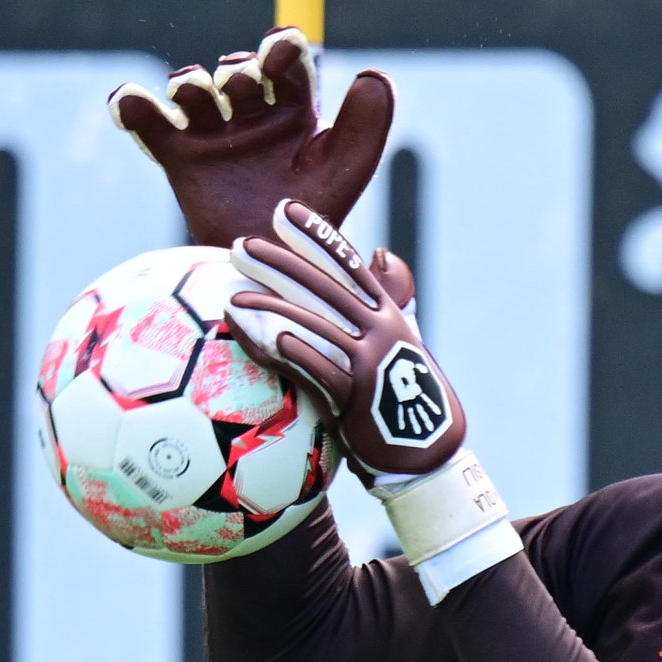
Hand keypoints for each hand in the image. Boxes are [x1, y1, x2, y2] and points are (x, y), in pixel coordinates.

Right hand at [110, 30, 394, 252]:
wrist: (265, 273)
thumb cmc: (312, 223)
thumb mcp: (345, 172)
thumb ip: (367, 125)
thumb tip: (374, 74)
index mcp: (295, 110)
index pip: (286, 62)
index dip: (281, 48)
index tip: (278, 52)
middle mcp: (252, 115)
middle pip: (236, 71)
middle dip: (236, 72)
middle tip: (240, 89)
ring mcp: (212, 134)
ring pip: (193, 88)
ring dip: (190, 83)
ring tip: (194, 98)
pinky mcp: (178, 157)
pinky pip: (149, 122)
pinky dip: (132, 106)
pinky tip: (128, 101)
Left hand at [226, 199, 467, 478]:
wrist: (427, 451)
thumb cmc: (405, 396)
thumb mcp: (402, 339)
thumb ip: (385, 298)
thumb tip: (378, 253)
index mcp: (387, 312)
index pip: (348, 262)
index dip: (317, 235)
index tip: (285, 210)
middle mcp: (381, 329)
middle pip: (324, 286)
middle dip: (281, 262)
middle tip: (240, 245)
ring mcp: (370, 361)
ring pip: (316, 324)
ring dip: (273, 307)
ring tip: (234, 297)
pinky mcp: (358, 397)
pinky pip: (322, 369)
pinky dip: (297, 352)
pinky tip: (269, 339)